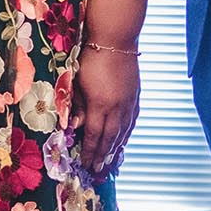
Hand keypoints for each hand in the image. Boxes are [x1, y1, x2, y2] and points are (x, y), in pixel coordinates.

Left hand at [73, 47, 139, 176]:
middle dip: (103, 156)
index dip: (90, 151)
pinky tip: (123, 139)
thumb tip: (75, 127)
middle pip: (111, 138)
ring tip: (111, 162)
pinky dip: (127, 133)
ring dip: (116, 148)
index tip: (86, 164)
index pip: (95, 134)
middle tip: (98, 171)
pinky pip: (132, 121)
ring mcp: (129, 102)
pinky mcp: (135, 96)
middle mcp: (118, 107)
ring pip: (124, 131)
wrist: (115, 38)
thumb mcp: (78, 81)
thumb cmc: (90, 57)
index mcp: (100, 104)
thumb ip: (77, 105)